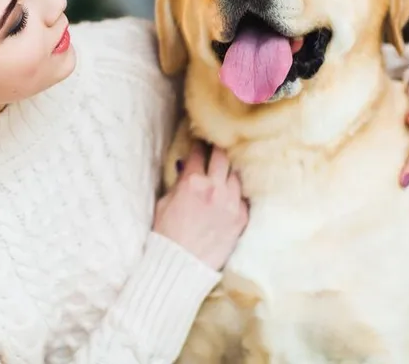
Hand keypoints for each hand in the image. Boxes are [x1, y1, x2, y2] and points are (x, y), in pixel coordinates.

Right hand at [154, 143, 248, 269]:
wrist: (182, 265)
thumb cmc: (167, 235)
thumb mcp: (164, 202)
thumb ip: (178, 182)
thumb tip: (185, 169)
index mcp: (192, 182)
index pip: (198, 153)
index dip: (198, 145)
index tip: (199, 142)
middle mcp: (215, 188)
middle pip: (223, 156)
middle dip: (218, 149)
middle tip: (217, 147)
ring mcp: (231, 203)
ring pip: (237, 175)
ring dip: (230, 171)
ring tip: (227, 171)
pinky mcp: (242, 218)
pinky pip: (244, 197)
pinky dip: (237, 193)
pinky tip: (232, 193)